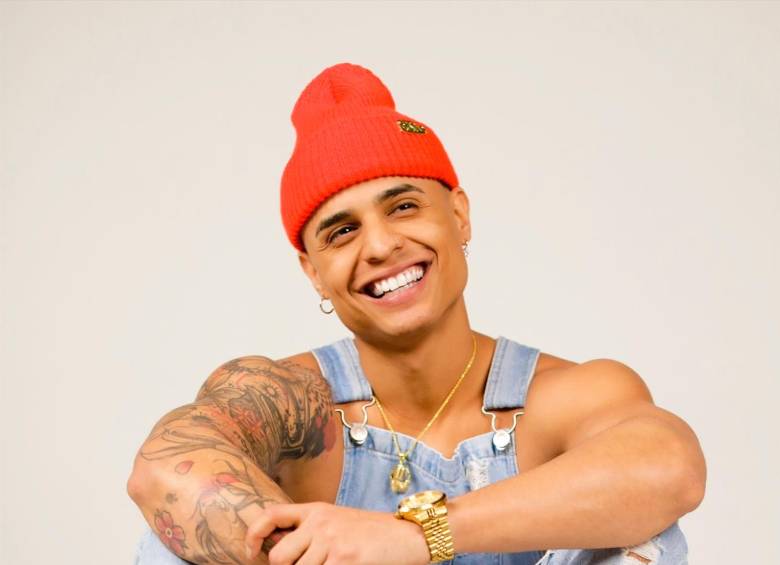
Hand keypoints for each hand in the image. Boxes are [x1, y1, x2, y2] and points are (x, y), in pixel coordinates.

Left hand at [244, 502, 430, 564]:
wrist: (406, 535)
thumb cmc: (370, 533)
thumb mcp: (336, 521)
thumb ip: (309, 531)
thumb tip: (275, 550)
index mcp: (316, 510)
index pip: (271, 515)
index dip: (253, 534)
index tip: (249, 552)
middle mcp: (320, 523)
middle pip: (278, 557)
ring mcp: (332, 542)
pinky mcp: (344, 560)